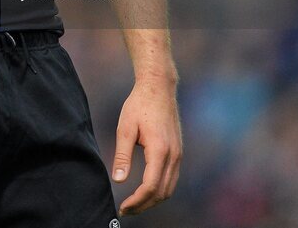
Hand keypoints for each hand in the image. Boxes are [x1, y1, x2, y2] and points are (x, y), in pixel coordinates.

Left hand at [112, 76, 181, 214]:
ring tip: (134, 203)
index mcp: (160, 150)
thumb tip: (118, 180)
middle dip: (144, 205)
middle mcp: (173, 155)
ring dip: (153, 199)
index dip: (137, 201)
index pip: (150, 187)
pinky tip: (146, 189)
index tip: (122, 207)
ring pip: (169, 188)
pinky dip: (160, 189)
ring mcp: (178, 154)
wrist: (159, 87)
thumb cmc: (139, 105)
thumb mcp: (125, 128)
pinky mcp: (178, 151)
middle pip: (162, 193)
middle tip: (126, 209)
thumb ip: (122, 155)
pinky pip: (172, 178)